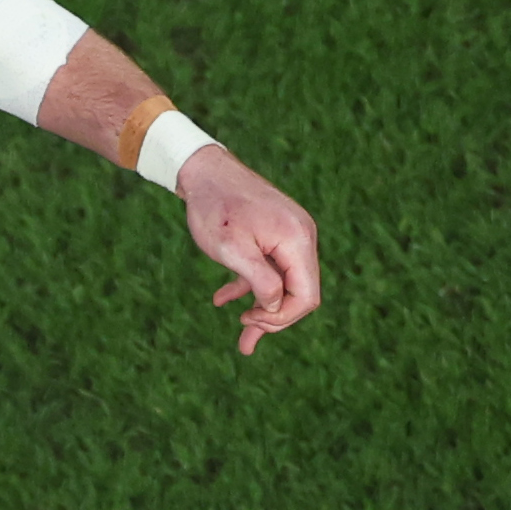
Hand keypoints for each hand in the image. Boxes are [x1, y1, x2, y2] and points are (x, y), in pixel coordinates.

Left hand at [176, 147, 322, 354]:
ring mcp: (289, 236)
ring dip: (262, 309)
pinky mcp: (274, 235)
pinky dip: (250, 287)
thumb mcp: (232, 249)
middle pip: (299, 292)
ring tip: (242, 339)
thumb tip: (274, 308)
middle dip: (273, 318)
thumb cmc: (215, 208)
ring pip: (282, 284)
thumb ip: (259, 280)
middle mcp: (301, 238)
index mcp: (297, 241)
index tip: (249, 323)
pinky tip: (222, 299)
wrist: (204, 170)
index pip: (306, 296)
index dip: (282, 317)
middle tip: (244, 336)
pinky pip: (269, 269)